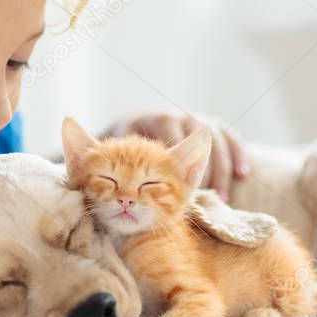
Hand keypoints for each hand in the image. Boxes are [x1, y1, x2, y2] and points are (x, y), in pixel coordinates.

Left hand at [101, 111, 247, 199]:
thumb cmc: (123, 149)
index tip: (184, 192)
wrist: (138, 130)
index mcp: (159, 119)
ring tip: (224, 198)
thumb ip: (94, 149)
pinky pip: (232, 137)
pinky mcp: (214, 126)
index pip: (176, 139)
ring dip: (223, 169)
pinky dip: (239, 154)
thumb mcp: (110, 150)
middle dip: (206, 171)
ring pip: (219, 139)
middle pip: (202, 139)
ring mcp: (199, 119)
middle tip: (209, 199)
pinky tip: (243, 175)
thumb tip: (73, 131)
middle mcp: (181, 116)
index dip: (184, 167)